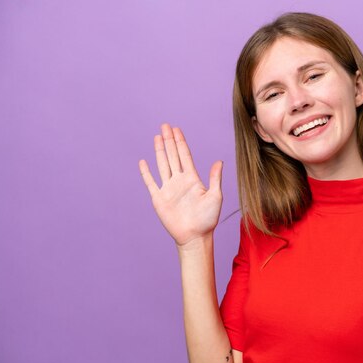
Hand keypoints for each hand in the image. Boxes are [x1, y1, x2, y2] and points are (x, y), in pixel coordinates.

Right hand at [138, 123, 222, 246]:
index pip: (184, 155)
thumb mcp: (215, 197)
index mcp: (193, 179)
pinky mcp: (159, 199)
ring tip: (156, 137)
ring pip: (162, 165)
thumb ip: (214, 178)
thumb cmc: (208, 219)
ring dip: (159, 151)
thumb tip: (219, 161)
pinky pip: (151, 183)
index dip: (180, 142)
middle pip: (172, 156)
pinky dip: (146, 172)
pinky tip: (143, 162)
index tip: (177, 129)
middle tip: (165, 125)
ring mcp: (168, 189)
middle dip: (169, 140)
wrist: (195, 237)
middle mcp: (179, 181)